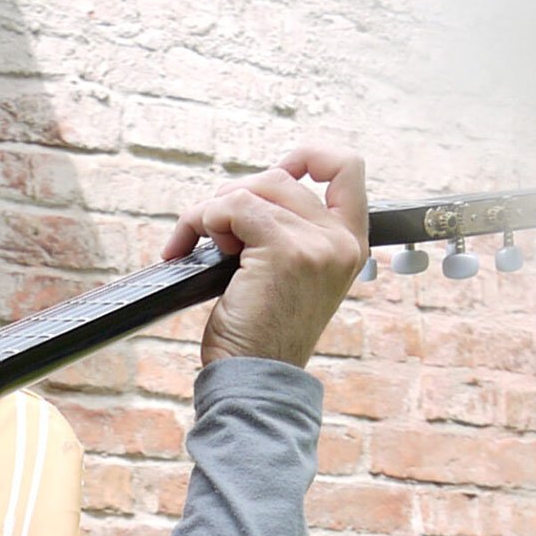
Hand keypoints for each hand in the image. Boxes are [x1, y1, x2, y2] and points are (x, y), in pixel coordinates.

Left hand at [162, 146, 368, 368]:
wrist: (253, 379)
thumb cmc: (259, 335)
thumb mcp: (287, 278)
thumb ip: (287, 233)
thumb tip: (248, 194)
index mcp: (349, 245)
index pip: (347, 169)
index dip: (307, 156)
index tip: (272, 174)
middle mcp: (341, 241)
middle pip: (280, 178)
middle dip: (233, 196)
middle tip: (210, 232)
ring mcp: (317, 243)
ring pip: (250, 190)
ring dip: (209, 212)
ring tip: (195, 245)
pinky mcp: (285, 249)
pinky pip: (231, 207)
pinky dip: (200, 220)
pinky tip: (186, 248)